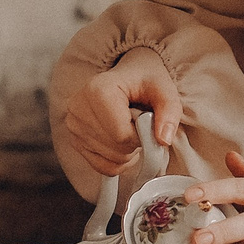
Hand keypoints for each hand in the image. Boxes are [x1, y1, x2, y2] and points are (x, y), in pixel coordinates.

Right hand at [60, 48, 184, 178]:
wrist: (128, 78)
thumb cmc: (144, 81)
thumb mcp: (165, 91)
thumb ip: (169, 113)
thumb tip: (163, 140)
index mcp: (98, 90)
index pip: (122, 135)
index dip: (142, 136)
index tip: (148, 121)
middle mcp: (79, 107)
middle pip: (116, 149)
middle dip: (136, 143)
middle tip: (140, 124)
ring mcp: (73, 125)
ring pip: (110, 160)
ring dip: (128, 151)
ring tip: (129, 128)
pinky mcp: (74, 139)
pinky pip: (101, 166)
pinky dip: (117, 161)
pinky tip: (121, 141)